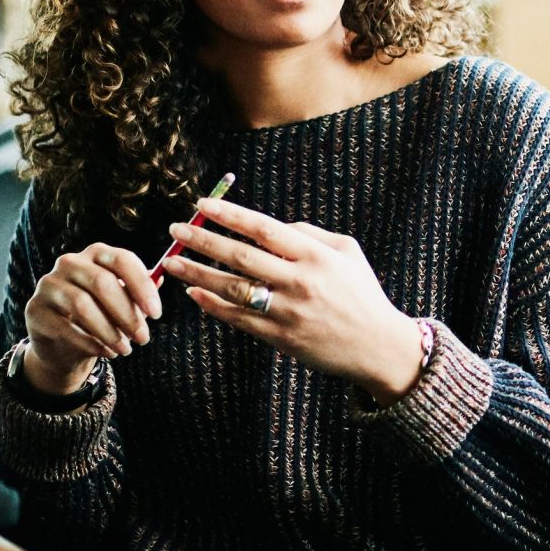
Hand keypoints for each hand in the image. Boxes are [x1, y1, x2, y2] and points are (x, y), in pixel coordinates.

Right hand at [21, 243, 161, 399]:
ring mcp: (48, 284)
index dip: (141, 286)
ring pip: (82, 305)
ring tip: (126, 349)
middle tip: (143, 338)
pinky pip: (64, 327)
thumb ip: (140, 291)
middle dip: (126, 313)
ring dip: (108, 331)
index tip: (157, 314)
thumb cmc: (101, 315)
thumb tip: (161, 277)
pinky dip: (90, 343)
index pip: (122, 260)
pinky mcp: (35, 310)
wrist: (65, 342)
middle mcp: (70, 263)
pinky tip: (107, 353)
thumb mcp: (123, 302)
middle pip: (101, 282)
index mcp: (96, 253)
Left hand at [161, 195, 424, 398]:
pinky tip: (194, 294)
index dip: (230, 214)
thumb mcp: (347, 252)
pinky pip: (238, 318)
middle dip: (203, 240)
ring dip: (197, 273)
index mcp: (315, 256)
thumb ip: (310, 233)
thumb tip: (270, 225)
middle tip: (176, 230)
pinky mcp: (280, 337)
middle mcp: (299, 281)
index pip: (263, 228)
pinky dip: (212, 306)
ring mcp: (287, 311)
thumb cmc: (362, 294)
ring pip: (232, 288)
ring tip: (172, 262)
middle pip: (240, 256)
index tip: (202, 204)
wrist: (377, 346)